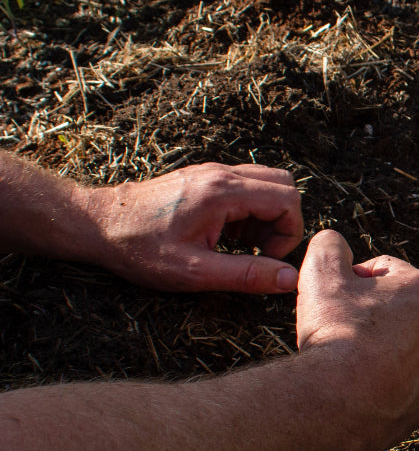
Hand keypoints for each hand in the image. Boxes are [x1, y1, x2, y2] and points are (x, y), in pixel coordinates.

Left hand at [81, 163, 303, 293]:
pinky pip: (246, 185)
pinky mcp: (204, 177)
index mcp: (224, 192)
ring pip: (266, 182)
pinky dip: (250, 209)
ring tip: (241, 246)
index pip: (288, 200)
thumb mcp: (194, 272)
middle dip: (282, 221)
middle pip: (284, 185)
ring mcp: (213, 172)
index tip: (266, 259)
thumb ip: (246, 274)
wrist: (98, 223)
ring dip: (266, 215)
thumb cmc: (140, 248)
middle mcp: (222, 173)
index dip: (288, 234)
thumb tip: (288, 279)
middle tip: (260, 251)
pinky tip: (227, 235)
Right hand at [295, 230, 418, 450]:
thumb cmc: (334, 333)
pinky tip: (358, 389)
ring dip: (376, 351)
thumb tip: (334, 242)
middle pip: (394, 311)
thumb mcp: (321, 272)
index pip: (383, 270)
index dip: (351, 279)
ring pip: (399, 350)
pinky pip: (402, 387)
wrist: (337, 403)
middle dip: (367, 316)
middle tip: (336, 330)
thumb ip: (329, 245)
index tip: (333, 298)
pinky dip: (383, 386)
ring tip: (346, 363)